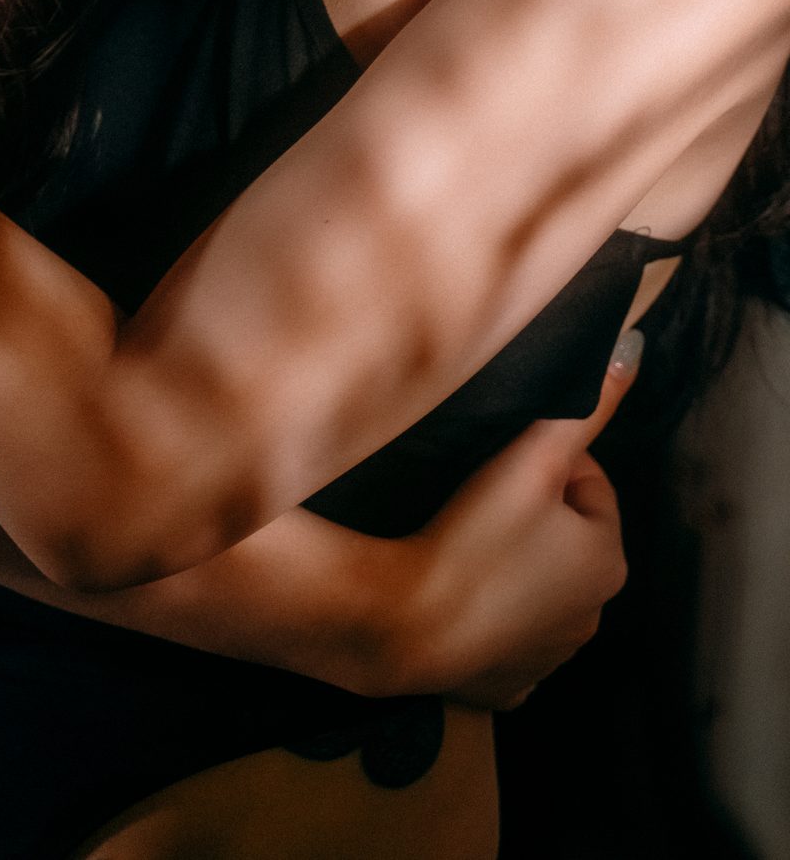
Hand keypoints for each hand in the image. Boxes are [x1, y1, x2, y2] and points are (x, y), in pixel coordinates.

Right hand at [395, 336, 641, 710]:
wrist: (404, 626)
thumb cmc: (471, 538)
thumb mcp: (533, 459)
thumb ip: (586, 407)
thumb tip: (631, 352)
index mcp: (607, 561)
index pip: (589, 486)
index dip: (544, 464)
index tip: (499, 465)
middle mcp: (591, 617)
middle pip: (563, 538)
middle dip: (530, 515)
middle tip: (477, 500)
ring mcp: (548, 657)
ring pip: (534, 585)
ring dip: (510, 563)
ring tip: (462, 541)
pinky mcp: (506, 683)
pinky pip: (503, 635)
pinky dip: (486, 615)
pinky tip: (456, 594)